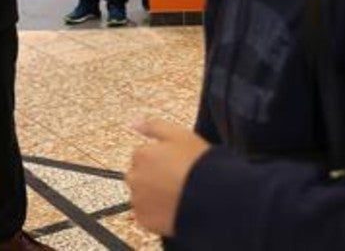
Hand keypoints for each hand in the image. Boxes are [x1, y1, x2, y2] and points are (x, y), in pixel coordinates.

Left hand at [126, 118, 210, 236]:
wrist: (210, 198)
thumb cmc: (198, 165)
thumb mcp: (180, 135)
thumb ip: (154, 126)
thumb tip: (135, 123)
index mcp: (141, 155)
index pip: (143, 155)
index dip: (161, 160)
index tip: (176, 165)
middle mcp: (134, 177)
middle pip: (140, 176)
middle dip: (153, 178)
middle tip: (177, 181)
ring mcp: (138, 200)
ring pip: (142, 196)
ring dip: (154, 195)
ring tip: (178, 196)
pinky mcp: (144, 221)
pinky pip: (147, 215)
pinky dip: (157, 213)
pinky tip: (175, 208)